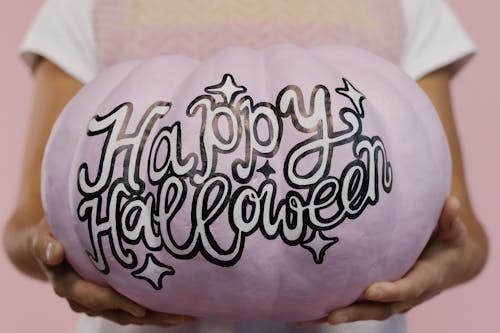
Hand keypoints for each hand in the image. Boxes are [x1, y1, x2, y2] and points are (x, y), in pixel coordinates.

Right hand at [30, 218, 196, 325]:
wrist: (51, 243)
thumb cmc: (50, 234)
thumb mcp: (43, 235)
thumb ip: (45, 243)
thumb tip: (55, 252)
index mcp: (68, 285)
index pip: (95, 297)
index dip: (117, 302)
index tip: (140, 306)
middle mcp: (84, 298)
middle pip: (120, 312)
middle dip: (150, 315)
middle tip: (179, 314)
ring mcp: (100, 300)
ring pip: (131, 315)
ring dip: (158, 317)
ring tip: (187, 314)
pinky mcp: (113, 297)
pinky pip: (135, 309)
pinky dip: (155, 311)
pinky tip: (178, 309)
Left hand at [297, 196, 467, 325]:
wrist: (449, 265)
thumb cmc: (449, 243)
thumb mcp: (453, 232)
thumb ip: (449, 221)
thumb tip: (450, 203)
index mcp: (425, 279)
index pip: (408, 288)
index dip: (391, 291)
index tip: (371, 291)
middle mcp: (406, 295)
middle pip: (379, 309)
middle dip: (355, 313)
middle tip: (331, 316)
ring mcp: (390, 299)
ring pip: (363, 312)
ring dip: (336, 316)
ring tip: (305, 317)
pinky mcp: (377, 297)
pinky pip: (355, 306)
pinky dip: (329, 312)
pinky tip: (304, 313)